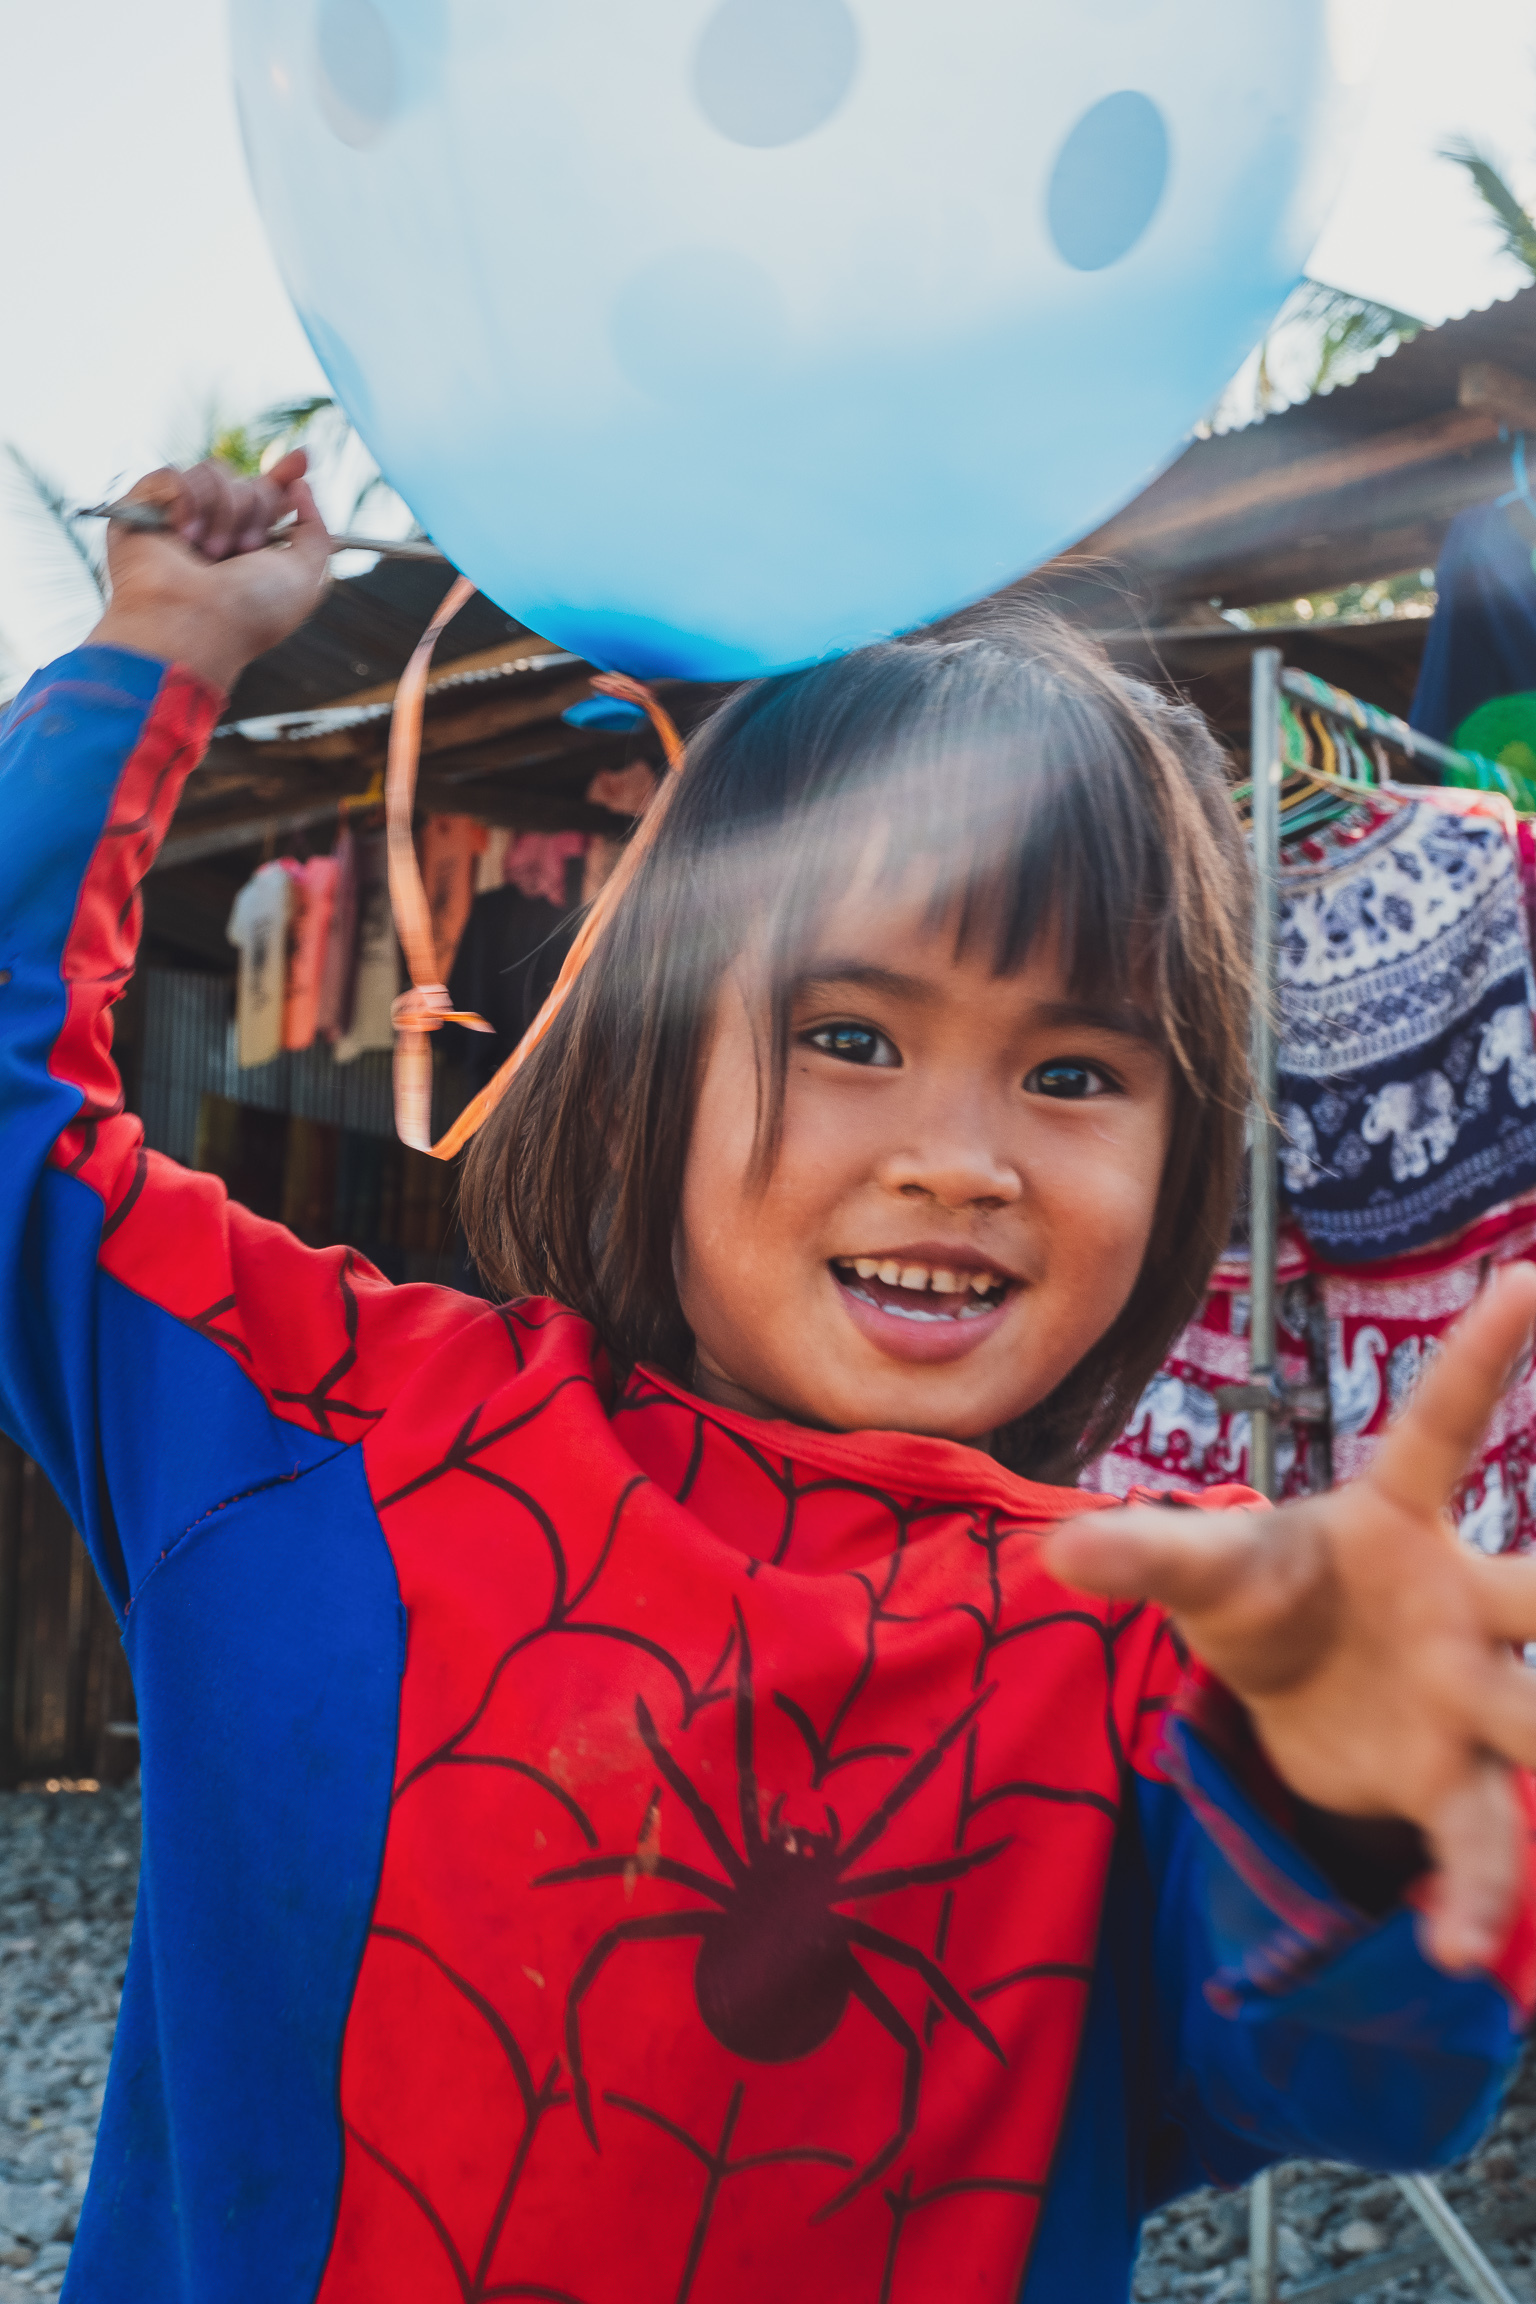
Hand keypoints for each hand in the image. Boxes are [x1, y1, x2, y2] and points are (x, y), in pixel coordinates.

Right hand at [86, 450, 331, 694]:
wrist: (192, 624)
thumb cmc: (249, 611)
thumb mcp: (305, 578)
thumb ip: (317, 533)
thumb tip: (300, 486)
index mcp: (250, 549)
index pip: (268, 497)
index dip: (285, 475)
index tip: (304, 457)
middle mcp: (214, 531)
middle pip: (247, 481)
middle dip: (255, 509)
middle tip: (244, 550)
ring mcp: (176, 519)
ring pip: (212, 471)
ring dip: (222, 511)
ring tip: (208, 552)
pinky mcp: (140, 509)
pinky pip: (172, 474)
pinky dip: (184, 501)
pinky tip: (180, 535)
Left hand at [1044, 1264, 1535, 1976]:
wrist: (1280, 1693)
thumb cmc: (1254, 1594)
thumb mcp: (1198, 1570)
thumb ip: (1139, 1553)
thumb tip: (1053, 1551)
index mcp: (1393, 1520)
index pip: (1441, 1428)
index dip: (1483, 1356)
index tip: (1526, 1271)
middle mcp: (1459, 1601)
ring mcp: (1470, 1695)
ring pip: (1535, 1725)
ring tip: (1531, 1845)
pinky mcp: (1451, 1783)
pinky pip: (1480, 1838)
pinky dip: (1476, 1894)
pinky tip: (1458, 1948)